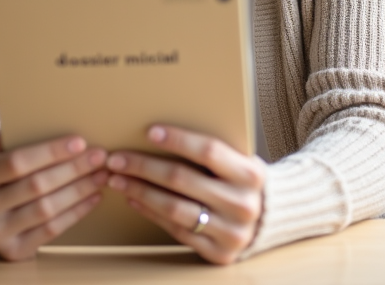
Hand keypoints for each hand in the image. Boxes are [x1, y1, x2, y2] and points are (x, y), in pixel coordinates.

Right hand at [0, 134, 107, 260]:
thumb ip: (15, 137)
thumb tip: (56, 118)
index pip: (17, 162)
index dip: (51, 152)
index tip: (80, 142)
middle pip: (36, 186)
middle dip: (73, 170)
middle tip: (100, 157)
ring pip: (46, 209)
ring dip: (79, 191)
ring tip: (101, 175)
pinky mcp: (12, 252)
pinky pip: (50, 231)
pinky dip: (76, 213)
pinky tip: (93, 198)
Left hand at [105, 125, 265, 263]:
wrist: (269, 220)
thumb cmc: (242, 180)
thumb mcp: (239, 161)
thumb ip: (213, 150)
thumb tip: (159, 131)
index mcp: (251, 174)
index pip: (209, 151)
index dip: (177, 140)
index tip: (148, 131)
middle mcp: (243, 205)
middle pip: (182, 180)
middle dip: (143, 166)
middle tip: (116, 158)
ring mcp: (231, 233)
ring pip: (174, 208)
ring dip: (140, 191)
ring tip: (117, 179)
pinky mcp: (219, 253)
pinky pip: (176, 231)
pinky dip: (151, 212)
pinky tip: (134, 199)